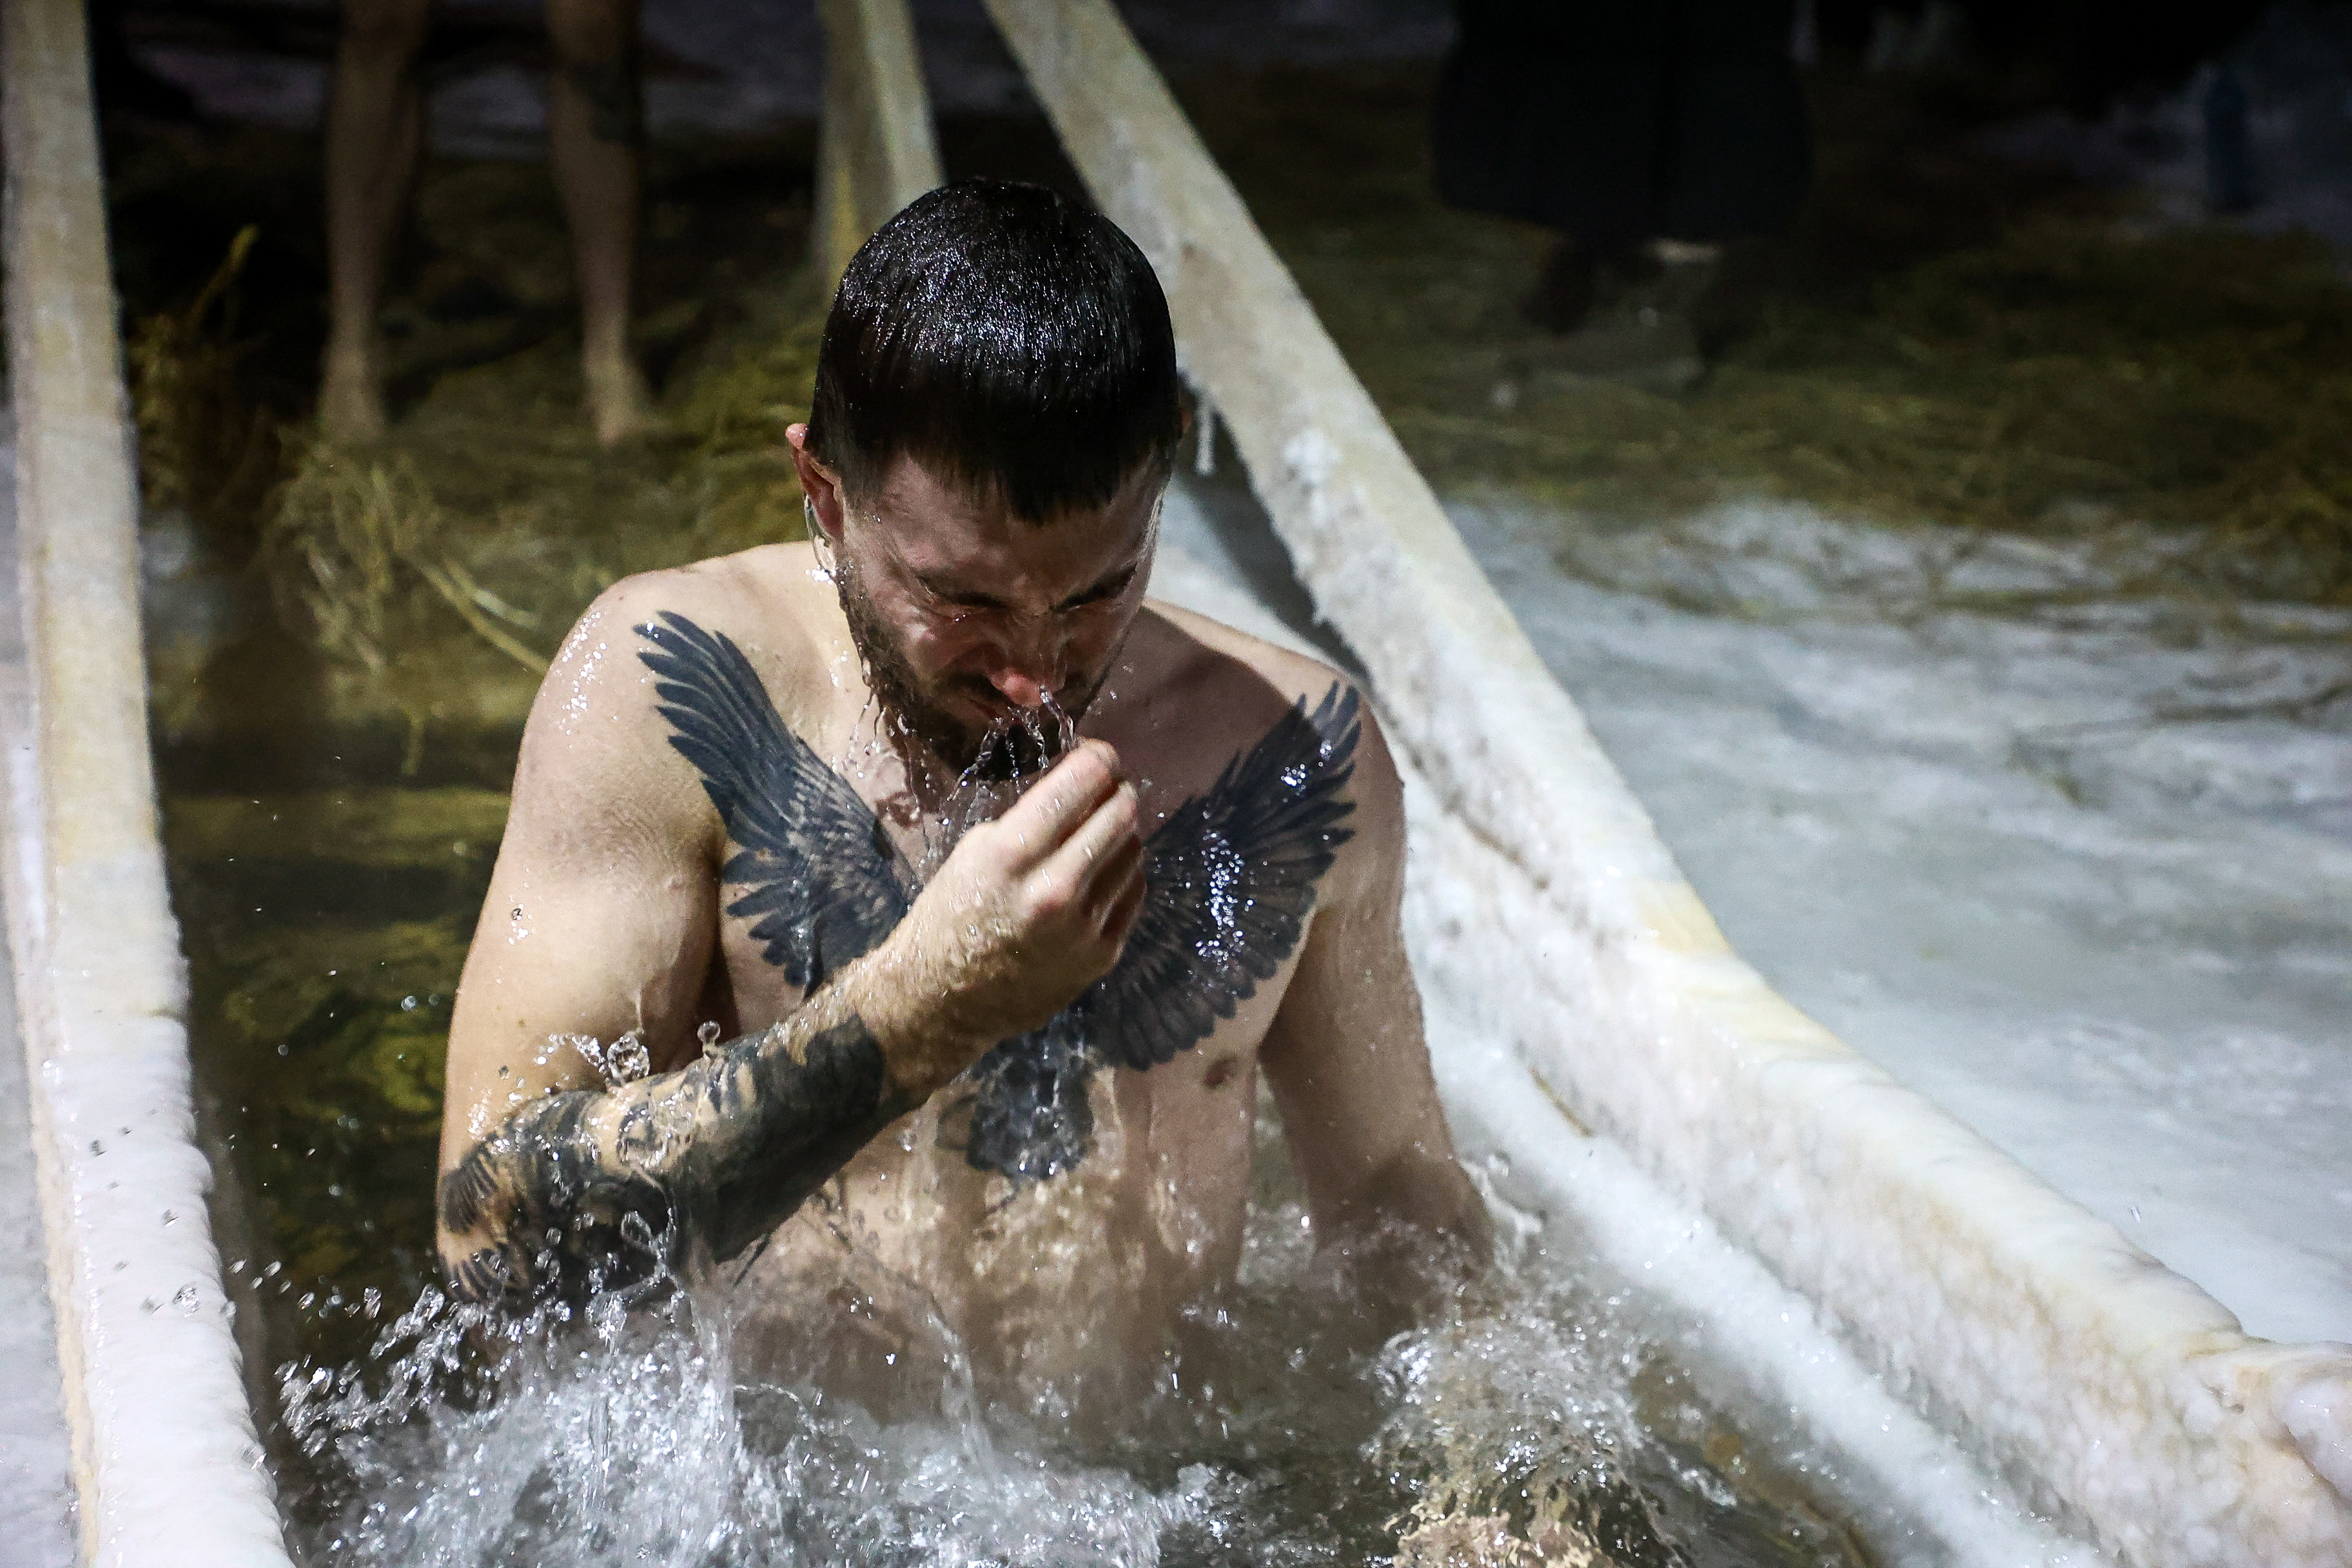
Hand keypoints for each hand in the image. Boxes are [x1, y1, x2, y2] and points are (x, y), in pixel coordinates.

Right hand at [854, 740, 1145, 1094]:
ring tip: (1098, 834)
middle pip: (1121, 812)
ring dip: (1121, 833)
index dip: (1099, 758)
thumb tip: (1083, 786)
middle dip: (1117, 790)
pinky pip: (1133, 891)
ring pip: (1133, 850)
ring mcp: (1085, 926)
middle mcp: (1056, 887)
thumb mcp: (976, 850)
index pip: (1084, 781)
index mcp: (1014, 853)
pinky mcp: (1103, 954)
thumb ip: (1032, 818)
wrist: (944, 1000)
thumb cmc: (952, 913)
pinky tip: (1101, 873)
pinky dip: (1122, 873)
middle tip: (1108, 788)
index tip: (1099, 755)